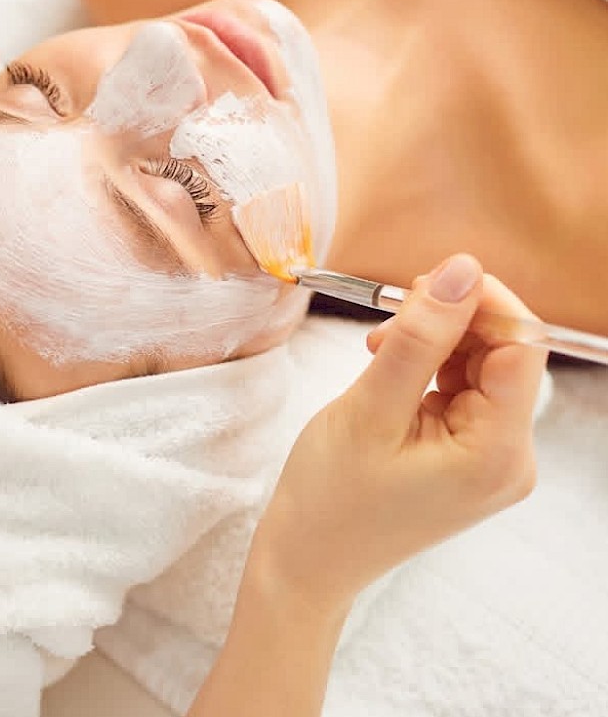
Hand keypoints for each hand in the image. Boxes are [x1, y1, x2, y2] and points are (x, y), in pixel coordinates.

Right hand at [253, 254, 547, 608]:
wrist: (309, 561)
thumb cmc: (330, 498)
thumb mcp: (370, 408)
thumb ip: (419, 337)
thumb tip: (461, 270)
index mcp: (497, 454)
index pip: (522, 348)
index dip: (482, 303)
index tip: (428, 280)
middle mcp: (510, 460)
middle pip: (504, 357)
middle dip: (453, 323)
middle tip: (393, 309)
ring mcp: (491, 462)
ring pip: (481, 370)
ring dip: (435, 345)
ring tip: (378, 350)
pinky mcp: (469, 460)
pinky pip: (463, 394)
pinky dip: (428, 371)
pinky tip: (388, 370)